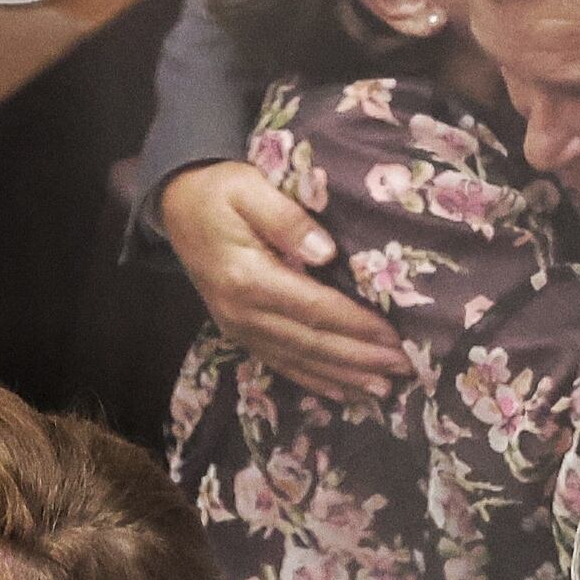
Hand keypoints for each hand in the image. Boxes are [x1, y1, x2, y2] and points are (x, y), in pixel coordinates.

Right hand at [160, 162, 409, 402]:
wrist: (175, 205)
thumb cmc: (218, 191)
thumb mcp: (249, 187)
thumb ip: (286, 218)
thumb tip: (326, 253)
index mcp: (248, 278)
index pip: (316, 309)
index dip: (358, 326)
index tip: (396, 338)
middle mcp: (242, 312)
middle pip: (312, 343)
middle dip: (360, 359)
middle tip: (404, 368)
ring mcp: (238, 327)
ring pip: (298, 360)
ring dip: (343, 377)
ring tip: (382, 390)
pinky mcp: (238, 332)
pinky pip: (279, 363)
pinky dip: (313, 380)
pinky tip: (340, 392)